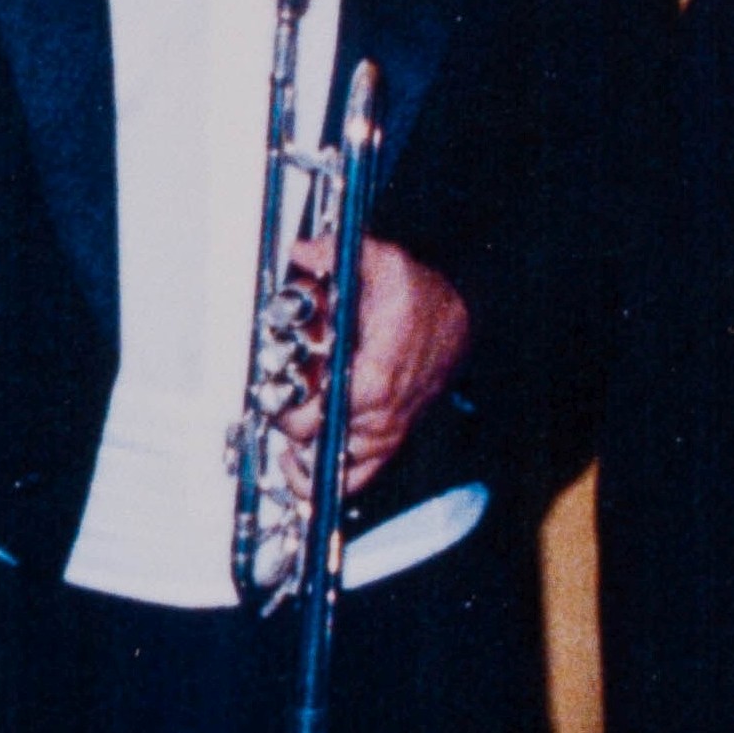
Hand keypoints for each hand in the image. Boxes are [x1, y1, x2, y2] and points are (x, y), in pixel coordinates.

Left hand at [272, 238, 470, 494]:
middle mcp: (379, 417)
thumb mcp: (384, 261)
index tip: (277, 382)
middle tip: (277, 391)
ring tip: (287, 422)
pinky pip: (354, 480)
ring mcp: (385, 435)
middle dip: (286, 414)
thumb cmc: (421, 295)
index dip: (285, 403)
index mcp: (374, 381)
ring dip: (300, 446)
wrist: (457, 318)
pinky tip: (299, 461)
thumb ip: (337, 254)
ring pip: (330, 469)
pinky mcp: (389, 442)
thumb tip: (302, 252)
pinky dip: (323, 477)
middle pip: (311, 439)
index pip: (312, 417)